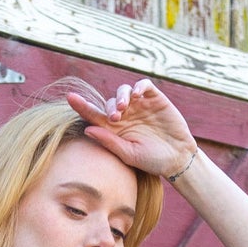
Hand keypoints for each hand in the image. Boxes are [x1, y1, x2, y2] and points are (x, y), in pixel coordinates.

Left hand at [66, 78, 196, 180]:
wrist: (177, 159)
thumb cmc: (151, 160)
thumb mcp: (129, 154)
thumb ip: (110, 142)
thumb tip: (88, 129)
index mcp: (114, 129)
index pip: (94, 115)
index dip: (82, 105)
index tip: (70, 98)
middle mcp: (125, 115)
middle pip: (109, 102)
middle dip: (109, 107)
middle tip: (115, 118)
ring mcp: (139, 105)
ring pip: (123, 91)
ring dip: (121, 96)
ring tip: (123, 108)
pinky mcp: (154, 98)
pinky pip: (143, 85)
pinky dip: (139, 86)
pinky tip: (137, 95)